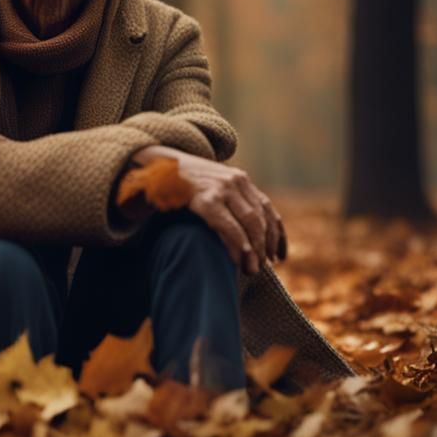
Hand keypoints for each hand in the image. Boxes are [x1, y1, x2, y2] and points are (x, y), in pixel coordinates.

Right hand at [129, 145, 286, 274]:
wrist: (156, 166)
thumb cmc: (182, 183)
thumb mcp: (210, 185)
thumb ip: (228, 200)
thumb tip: (246, 231)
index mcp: (240, 179)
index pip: (268, 209)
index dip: (277, 234)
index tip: (281, 256)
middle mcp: (236, 181)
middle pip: (261, 219)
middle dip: (265, 246)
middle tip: (264, 267)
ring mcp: (221, 189)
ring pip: (250, 224)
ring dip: (254, 250)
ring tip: (252, 269)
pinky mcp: (205, 200)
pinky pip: (229, 227)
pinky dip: (238, 245)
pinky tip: (240, 259)